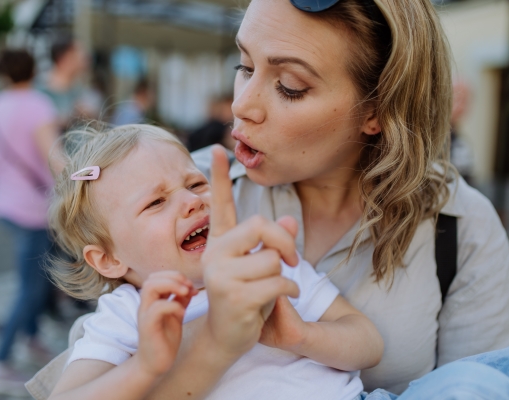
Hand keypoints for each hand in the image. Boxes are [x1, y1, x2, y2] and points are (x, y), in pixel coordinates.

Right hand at [137, 271, 197, 376]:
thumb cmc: (165, 340)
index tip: (191, 286)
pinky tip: (182, 313)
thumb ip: (180, 301)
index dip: (174, 276)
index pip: (157, 277)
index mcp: (152, 301)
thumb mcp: (176, 316)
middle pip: (151, 279)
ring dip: (171, 286)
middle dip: (173, 278)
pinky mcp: (147, 327)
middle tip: (189, 288)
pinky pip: (156, 308)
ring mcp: (145, 315)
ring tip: (186, 294)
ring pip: (150, 288)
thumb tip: (190, 287)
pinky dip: (172, 306)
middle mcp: (146, 305)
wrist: (155, 364)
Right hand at [201, 145, 299, 359]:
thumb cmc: (246, 301)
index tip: (219, 147)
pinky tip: (284, 298)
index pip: (220, 206)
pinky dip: (291, 289)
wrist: (227, 339)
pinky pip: (278, 281)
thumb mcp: (261, 268)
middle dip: (284, 243)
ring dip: (286, 275)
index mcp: (219, 244)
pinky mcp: (234, 296)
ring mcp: (221, 275)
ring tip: (275, 288)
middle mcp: (214, 255)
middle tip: (294, 259)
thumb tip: (288, 219)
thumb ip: (270, 243)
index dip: (219, 176)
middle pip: (260, 226)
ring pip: (273, 258)